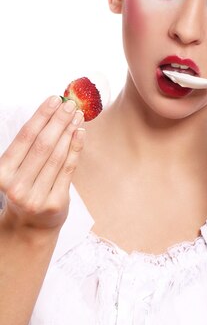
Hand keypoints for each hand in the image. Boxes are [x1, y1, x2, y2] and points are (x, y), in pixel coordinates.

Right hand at [0, 96, 84, 233]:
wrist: (31, 225)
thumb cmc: (26, 187)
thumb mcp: (19, 168)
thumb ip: (32, 144)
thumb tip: (54, 110)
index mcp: (2, 173)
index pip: (24, 137)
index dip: (41, 116)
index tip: (54, 99)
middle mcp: (16, 186)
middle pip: (42, 145)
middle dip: (58, 121)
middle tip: (70, 104)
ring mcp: (36, 197)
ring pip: (57, 156)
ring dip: (69, 131)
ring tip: (77, 115)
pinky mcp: (55, 203)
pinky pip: (68, 169)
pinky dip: (75, 148)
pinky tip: (80, 133)